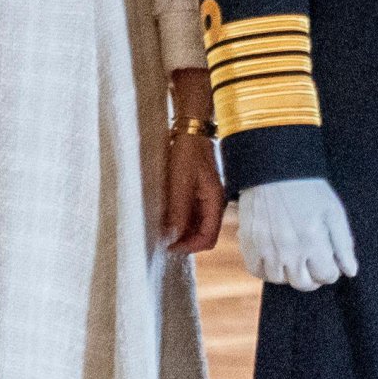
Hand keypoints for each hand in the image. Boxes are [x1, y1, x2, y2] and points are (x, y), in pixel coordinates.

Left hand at [165, 132, 225, 252]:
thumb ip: (178, 211)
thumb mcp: (180, 183)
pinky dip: (179, 220)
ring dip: (181, 231)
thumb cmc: (187, 153)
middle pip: (203, 235)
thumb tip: (173, 236)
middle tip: (163, 240)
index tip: (170, 246)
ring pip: (196, 226)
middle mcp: (213, 204)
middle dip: (184, 241)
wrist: (189, 131)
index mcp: (215, 202)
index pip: (208, 238)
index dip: (190, 246)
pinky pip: (190, 215)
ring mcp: (206, 200)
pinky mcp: (197, 194)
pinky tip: (165, 216)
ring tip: (162, 228)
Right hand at [238, 179, 357, 290]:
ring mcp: (266, 249)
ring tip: (294, 258)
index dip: (331, 270)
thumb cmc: (308, 189)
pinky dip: (266, 269)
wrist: (273, 169)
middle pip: (303, 283)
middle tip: (313, 263)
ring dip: (290, 273)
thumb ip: (343, 244)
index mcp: (313, 241)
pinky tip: (275, 257)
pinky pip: (257, 271)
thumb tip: (350, 271)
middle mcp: (288, 250)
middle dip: (313, 276)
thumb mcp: (333, 211)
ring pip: (280, 280)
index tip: (329, 261)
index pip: (327, 276)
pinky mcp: (249, 244)